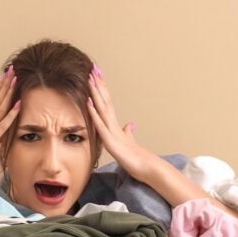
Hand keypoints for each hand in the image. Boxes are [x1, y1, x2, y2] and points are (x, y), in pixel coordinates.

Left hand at [86, 66, 152, 180]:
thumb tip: (130, 124)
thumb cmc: (138, 158)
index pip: (107, 103)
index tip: (97, 75)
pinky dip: (94, 113)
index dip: (102, 89)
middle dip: (99, 84)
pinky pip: (100, 125)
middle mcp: (114, 125)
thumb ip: (128, 133)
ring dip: (96, 93)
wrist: (148, 168)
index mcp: (116, 125)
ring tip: (90, 78)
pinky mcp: (111, 141)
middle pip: (105, 100)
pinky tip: (89, 103)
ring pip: (103, 108)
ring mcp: (113, 132)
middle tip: (93, 68)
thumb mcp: (129, 143)